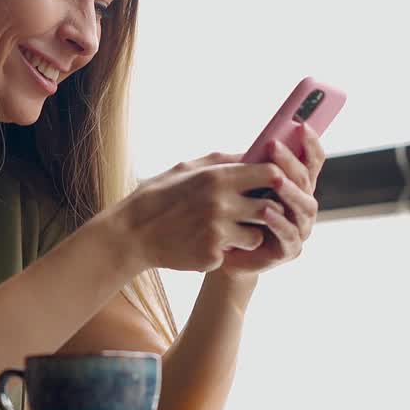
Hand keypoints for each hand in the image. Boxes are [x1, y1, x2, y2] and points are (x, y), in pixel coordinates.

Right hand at [99, 151, 297, 273]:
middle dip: (267, 212)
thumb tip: (252, 153)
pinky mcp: (212, 256)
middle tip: (255, 213)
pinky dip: (225, 251)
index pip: (271, 174)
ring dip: (248, 235)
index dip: (278, 180)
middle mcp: (221, 204)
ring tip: (228, 231)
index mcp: (217, 178)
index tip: (273, 185)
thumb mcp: (186, 168)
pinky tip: (204, 243)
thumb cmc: (159, 196)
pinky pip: (234, 254)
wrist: (132, 234)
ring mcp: (217, 232)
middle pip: (271, 208)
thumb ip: (222, 161)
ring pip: (256, 236)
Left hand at [221, 123, 324, 276]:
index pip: (312, 162)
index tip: (302, 124)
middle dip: (291, 162)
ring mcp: (300, 228)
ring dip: (289, 190)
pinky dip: (278, 221)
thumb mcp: (244, 183)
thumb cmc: (235, 212)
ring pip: (304, 206)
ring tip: (275, 178)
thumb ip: (255, 165)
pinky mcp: (290, 250)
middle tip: (273, 146)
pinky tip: (266, 211)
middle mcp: (303, 205)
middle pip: (306, 180)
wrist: (224, 251)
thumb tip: (260, 139)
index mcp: (297, 186)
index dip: (311, 143)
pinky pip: (289, 234)